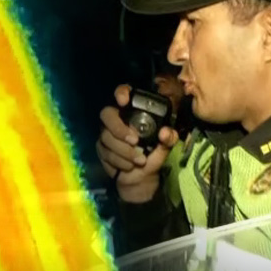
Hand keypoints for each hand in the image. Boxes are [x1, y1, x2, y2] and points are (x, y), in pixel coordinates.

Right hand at [96, 84, 178, 201]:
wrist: (141, 176)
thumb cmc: (152, 154)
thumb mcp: (165, 146)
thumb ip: (169, 138)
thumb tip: (165, 132)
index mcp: (133, 112)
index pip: (122, 93)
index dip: (121, 93)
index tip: (124, 101)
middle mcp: (116, 118)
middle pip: (106, 114)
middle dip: (119, 128)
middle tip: (134, 141)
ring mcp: (106, 133)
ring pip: (106, 137)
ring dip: (124, 151)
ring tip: (139, 160)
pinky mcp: (100, 148)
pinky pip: (106, 152)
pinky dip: (120, 161)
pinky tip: (130, 166)